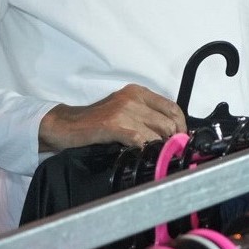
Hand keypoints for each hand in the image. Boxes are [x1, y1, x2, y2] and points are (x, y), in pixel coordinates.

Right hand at [38, 84, 186, 151]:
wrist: (67, 125)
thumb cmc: (98, 121)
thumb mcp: (126, 110)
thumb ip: (147, 116)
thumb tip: (173, 133)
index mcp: (139, 92)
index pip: (173, 108)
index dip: (181, 126)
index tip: (181, 139)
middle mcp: (133, 98)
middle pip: (168, 122)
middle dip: (173, 140)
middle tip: (170, 152)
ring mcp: (123, 110)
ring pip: (157, 132)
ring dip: (160, 148)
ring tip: (157, 156)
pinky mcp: (113, 125)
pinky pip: (140, 140)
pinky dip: (145, 150)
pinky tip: (142, 155)